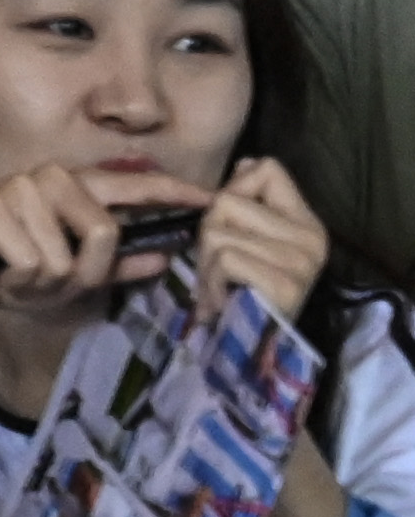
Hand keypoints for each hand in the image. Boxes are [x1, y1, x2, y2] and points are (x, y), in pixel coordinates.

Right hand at [0, 163, 173, 326]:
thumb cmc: (17, 273)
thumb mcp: (77, 276)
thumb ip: (118, 266)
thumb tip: (164, 259)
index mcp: (75, 185)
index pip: (132, 183)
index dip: (173, 191)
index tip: (210, 200)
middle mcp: (48, 177)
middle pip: (104, 231)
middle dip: (83, 271)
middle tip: (50, 278)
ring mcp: (17, 190)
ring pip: (65, 256)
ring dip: (45, 282)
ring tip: (20, 275)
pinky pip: (31, 262)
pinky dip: (18, 283)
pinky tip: (0, 274)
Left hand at [201, 154, 332, 327]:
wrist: (249, 353)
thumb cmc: (242, 294)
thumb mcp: (248, 242)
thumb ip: (248, 203)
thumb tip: (247, 162)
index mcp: (306, 222)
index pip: (269, 169)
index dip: (235, 187)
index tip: (229, 221)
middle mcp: (311, 238)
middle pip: (228, 199)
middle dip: (207, 232)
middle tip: (219, 267)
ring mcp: (301, 261)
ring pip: (218, 230)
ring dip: (204, 262)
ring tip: (220, 285)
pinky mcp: (284, 283)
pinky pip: (225, 257)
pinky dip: (210, 279)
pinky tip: (221, 299)